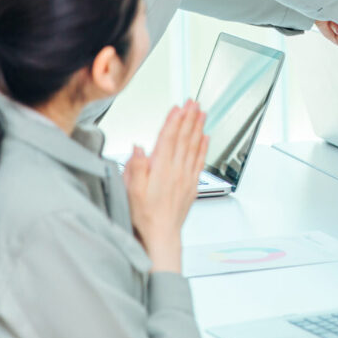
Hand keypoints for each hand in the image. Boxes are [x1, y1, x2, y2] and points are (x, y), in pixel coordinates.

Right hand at [124, 100, 208, 272]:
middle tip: (193, 102)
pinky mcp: (192, 184)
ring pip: (194, 146)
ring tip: (202, 113)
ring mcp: (186, 177)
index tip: (178, 107)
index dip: (173, 120)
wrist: (161, 235)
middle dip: (189, 118)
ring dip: (198, 127)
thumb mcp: (131, 191)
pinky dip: (204, 147)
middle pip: (184, 138)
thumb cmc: (144, 216)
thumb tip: (139, 148)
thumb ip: (135, 167)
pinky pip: (200, 160)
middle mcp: (177, 170)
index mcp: (161, 169)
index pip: (169, 138)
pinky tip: (206, 137)